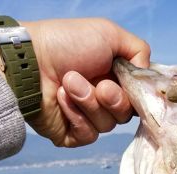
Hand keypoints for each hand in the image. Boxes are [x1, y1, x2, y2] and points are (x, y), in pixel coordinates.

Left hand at [22, 18, 149, 146]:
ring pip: (106, 126)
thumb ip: (139, 51)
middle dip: (112, 99)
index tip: (128, 84)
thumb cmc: (66, 43)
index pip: (137, 99)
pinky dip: (76, 116)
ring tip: (68, 82)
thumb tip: (146, 75)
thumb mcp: (110, 34)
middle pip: (124, 115)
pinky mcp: (71, 134)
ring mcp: (86, 118)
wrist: (29, 62)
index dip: (135, 96)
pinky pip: (88, 135)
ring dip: (88, 103)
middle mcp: (101, 100)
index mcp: (113, 79)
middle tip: (97, 84)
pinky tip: (61, 99)